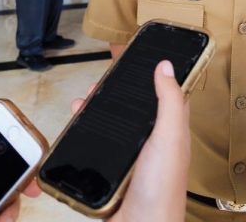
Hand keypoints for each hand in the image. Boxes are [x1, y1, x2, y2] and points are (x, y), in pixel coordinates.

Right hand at [71, 60, 188, 221]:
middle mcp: (151, 142)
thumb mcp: (170, 137)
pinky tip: (75, 126)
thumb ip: (169, 101)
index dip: (155, 74)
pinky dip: (82, 134)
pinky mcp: (109, 171)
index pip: (165, 94)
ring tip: (83, 100)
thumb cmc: (162, 190)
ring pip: (111, 125)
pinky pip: (95, 146)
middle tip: (103, 78)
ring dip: (95, 110)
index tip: (141, 55)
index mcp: (170, 131)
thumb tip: (167, 66)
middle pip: (133, 108)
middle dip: (116, 91)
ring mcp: (129, 157)